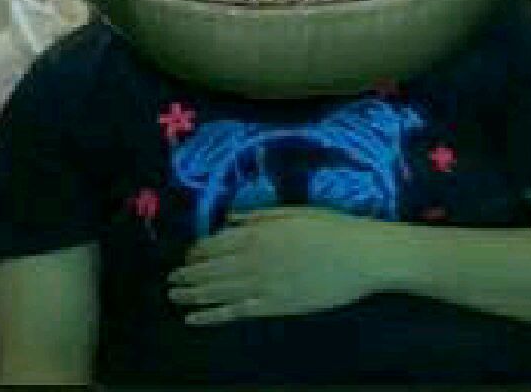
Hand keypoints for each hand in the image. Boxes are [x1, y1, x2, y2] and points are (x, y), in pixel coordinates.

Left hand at [167, 207, 385, 324]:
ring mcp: (262, 285)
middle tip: (171, 280)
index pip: (215, 242)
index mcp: (257, 232)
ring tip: (174, 296)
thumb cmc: (330, 227)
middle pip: (210, 268)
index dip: (197, 251)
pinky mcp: (273, 306)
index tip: (186, 255)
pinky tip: (193, 318)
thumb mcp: (292, 211)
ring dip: (191, 293)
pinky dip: (210, 315)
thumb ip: (257, 216)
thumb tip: (229, 220)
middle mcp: (253, 258)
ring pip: (216, 290)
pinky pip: (234, 312)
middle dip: (187, 274)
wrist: (359, 255)